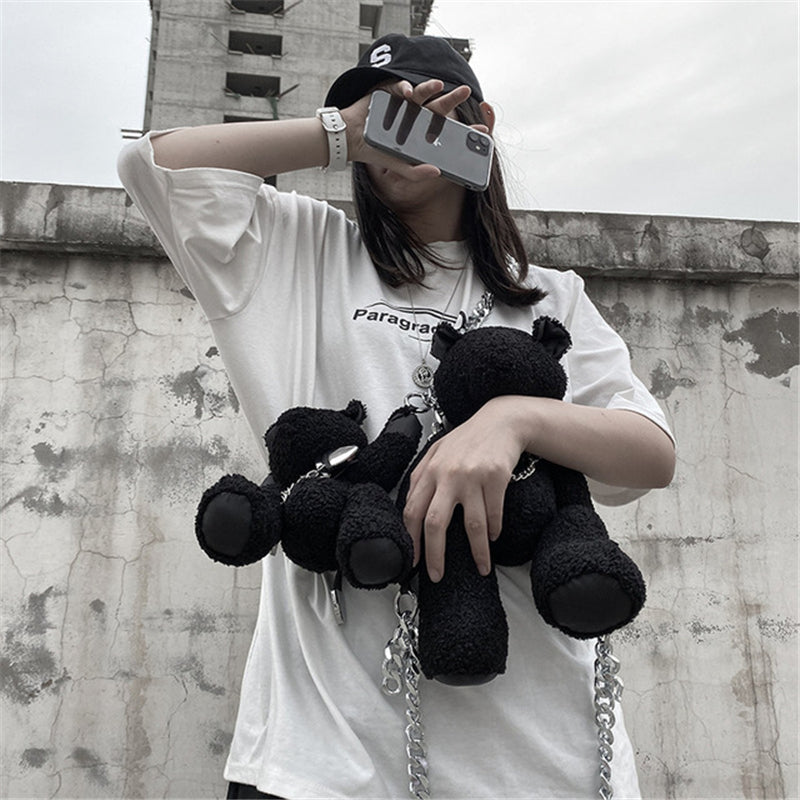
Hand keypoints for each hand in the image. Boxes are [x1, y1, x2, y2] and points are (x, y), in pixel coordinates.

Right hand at [340, 79, 486, 179]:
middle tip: (467, 91)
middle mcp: (415, 114)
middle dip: (452, 99)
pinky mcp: (388, 93)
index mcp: (420, 131)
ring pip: (421, 93)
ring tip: (440, 85)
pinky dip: (404, 88)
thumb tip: (437, 172)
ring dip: (430, 87)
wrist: (350, 140)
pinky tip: (408, 93)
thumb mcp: (398, 166)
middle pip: (438, 106)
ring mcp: (403, 103)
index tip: (480, 131)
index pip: (445, 128)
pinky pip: (399, 87)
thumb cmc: (374, 151)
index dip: (462, 129)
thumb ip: (416, 172)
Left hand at [402, 397, 526, 582]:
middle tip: (437, 575)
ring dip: (477, 552)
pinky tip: (493, 538)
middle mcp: (447, 475)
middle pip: (435, 523)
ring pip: (472, 525)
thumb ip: (421, 476)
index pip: (412, 511)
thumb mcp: (437, 452)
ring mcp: (472, 477)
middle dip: (434, 555)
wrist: (501, 422)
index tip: (413, 561)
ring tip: (481, 567)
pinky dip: (494, 531)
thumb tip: (409, 508)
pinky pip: (494, 515)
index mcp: (429, 471)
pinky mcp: (496, 479)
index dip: (411, 540)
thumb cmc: (468, 440)